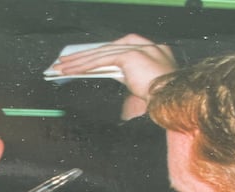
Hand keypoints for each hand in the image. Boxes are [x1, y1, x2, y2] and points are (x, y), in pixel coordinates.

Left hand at [54, 33, 176, 101]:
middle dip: (84, 58)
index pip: (118, 52)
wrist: (173, 103)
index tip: (84, 63)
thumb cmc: (164, 102)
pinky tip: (72, 69)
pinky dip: (85, 65)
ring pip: (101, 53)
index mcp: (153, 52)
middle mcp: (146, 46)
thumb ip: (129, 82)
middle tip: (65, 63)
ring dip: (79, 61)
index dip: (98, 57)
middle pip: (107, 50)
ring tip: (61, 67)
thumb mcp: (143, 89)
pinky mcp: (130, 54)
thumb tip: (113, 84)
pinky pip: (102, 59)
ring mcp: (139, 48)